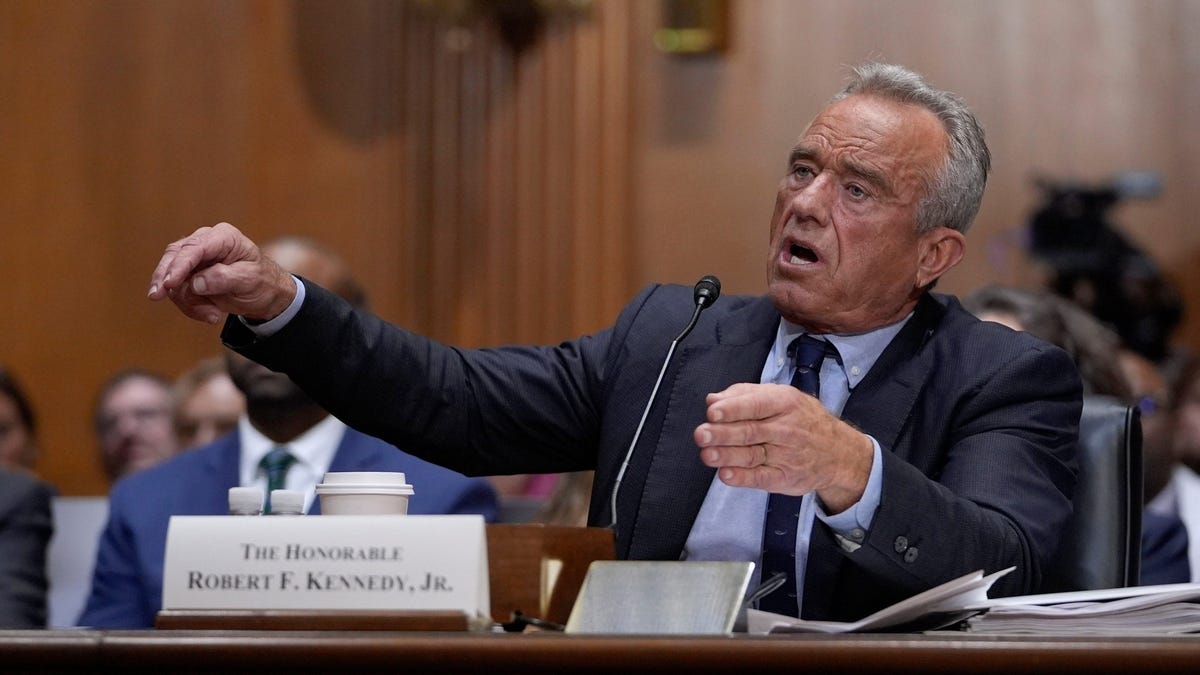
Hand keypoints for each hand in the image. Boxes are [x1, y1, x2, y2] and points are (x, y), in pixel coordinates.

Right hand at [148, 222, 294, 324]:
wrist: (265, 295)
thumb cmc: (262, 282)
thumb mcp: (250, 280)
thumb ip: (224, 278)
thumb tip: (196, 282)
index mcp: (223, 237)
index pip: (194, 248)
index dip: (179, 265)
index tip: (169, 284)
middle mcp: (205, 243)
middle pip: (174, 257)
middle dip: (168, 280)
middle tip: (157, 297)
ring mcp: (195, 259)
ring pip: (173, 278)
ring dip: (189, 302)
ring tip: (213, 316)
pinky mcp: (189, 275)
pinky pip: (178, 292)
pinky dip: (190, 307)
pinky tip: (211, 315)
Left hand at [693, 382, 873, 513]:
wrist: (839, 453)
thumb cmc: (802, 419)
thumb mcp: (781, 397)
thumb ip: (744, 396)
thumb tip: (713, 399)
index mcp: (784, 403)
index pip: (756, 404)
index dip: (733, 409)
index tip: (712, 412)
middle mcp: (786, 429)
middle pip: (750, 431)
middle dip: (723, 434)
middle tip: (701, 434)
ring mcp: (786, 455)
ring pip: (752, 455)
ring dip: (727, 456)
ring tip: (707, 454)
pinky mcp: (784, 478)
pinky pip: (761, 478)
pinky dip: (743, 478)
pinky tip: (726, 475)